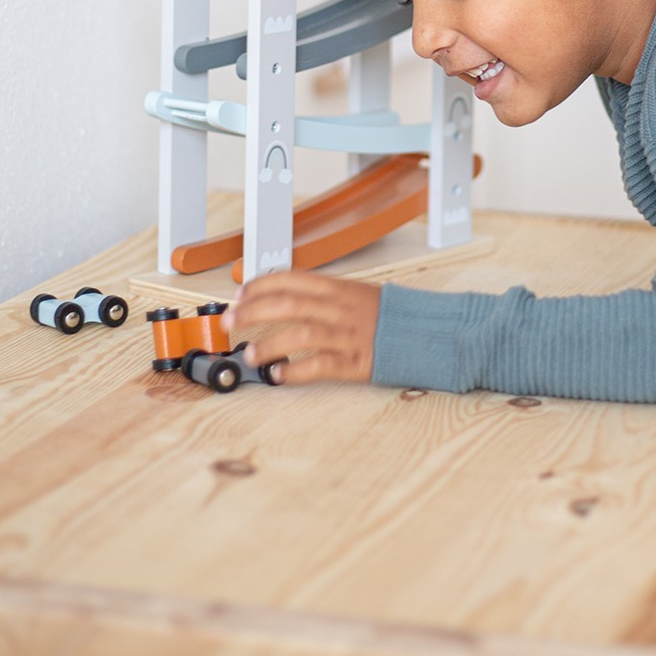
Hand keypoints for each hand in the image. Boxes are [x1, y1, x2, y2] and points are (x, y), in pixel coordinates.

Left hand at [222, 271, 381, 383]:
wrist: (426, 333)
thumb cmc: (389, 316)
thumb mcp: (356, 294)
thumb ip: (324, 295)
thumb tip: (285, 296)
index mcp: (339, 288)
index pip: (292, 279)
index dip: (260, 285)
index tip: (239, 294)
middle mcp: (340, 309)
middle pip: (289, 304)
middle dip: (252, 312)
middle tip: (230, 322)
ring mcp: (347, 335)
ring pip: (300, 333)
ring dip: (269, 344)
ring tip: (249, 354)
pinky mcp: (355, 362)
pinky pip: (320, 365)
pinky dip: (295, 371)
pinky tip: (279, 376)